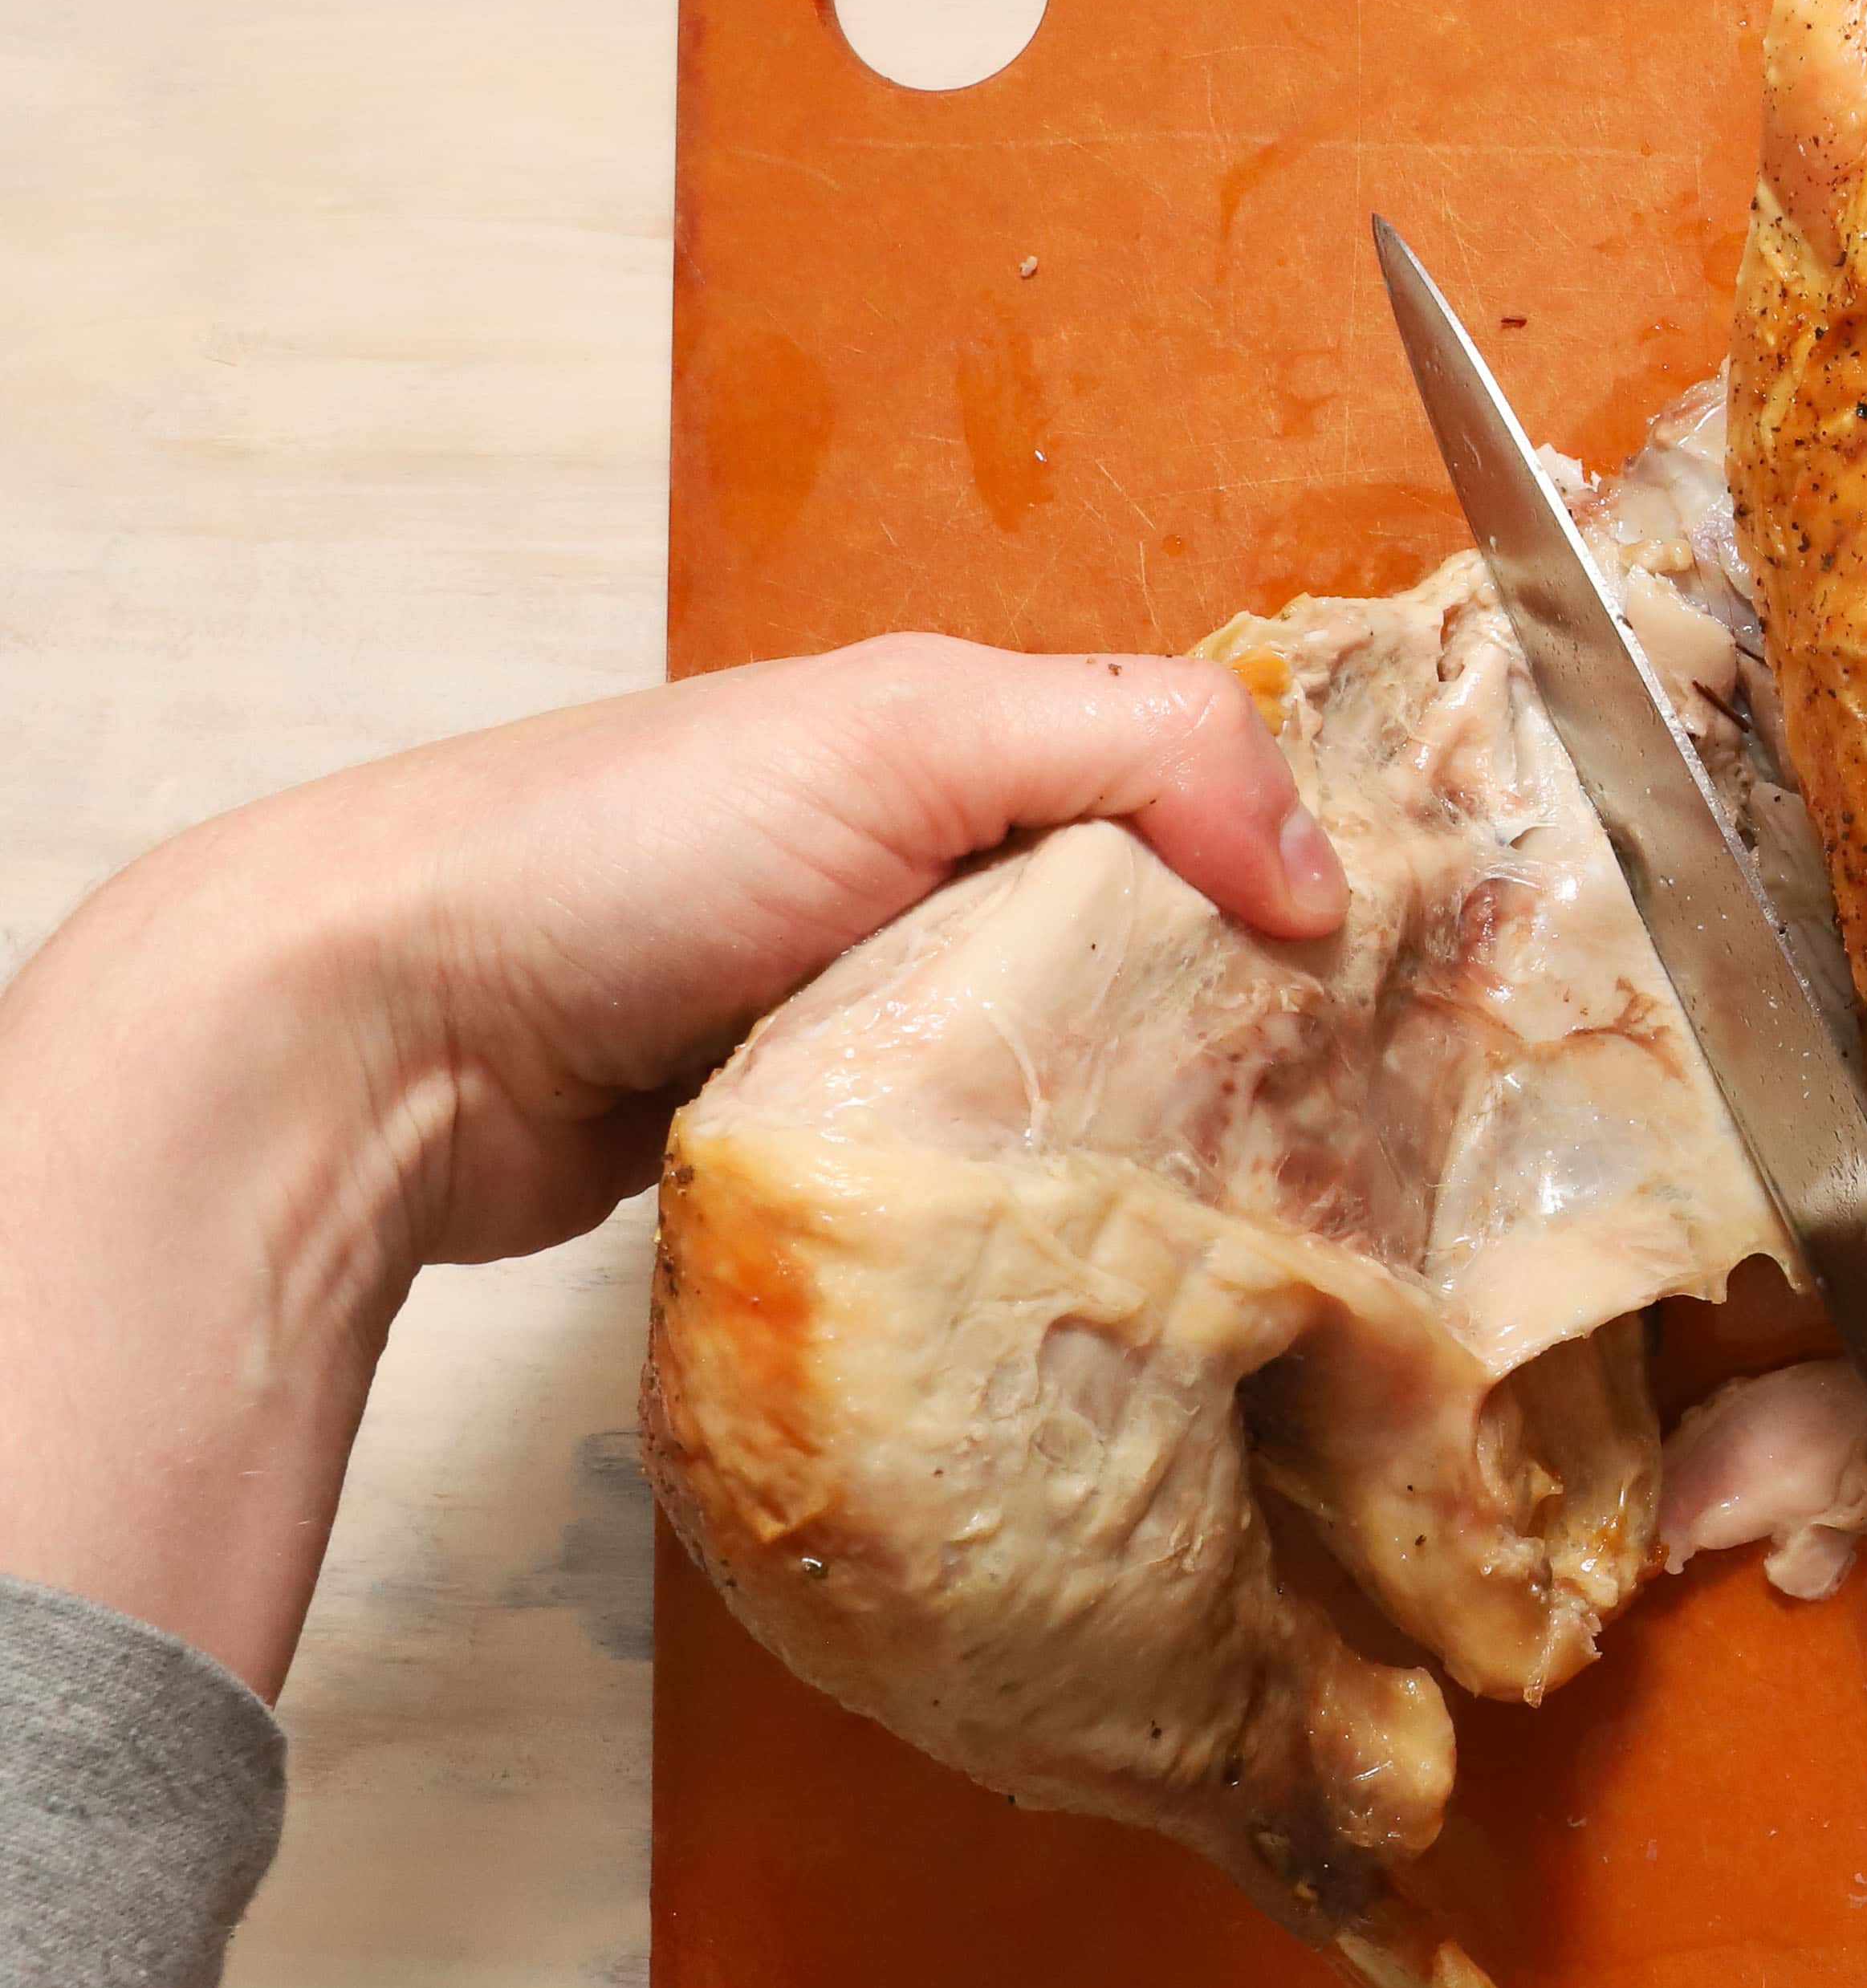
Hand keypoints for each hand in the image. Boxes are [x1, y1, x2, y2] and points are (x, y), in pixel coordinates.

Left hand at [0, 638, 1339, 1689]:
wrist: (365, 1036)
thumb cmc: (612, 851)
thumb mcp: (906, 737)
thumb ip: (1142, 752)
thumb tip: (1321, 877)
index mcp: (945, 739)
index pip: (1184, 785)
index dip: (1289, 866)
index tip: (1379, 987)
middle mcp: (906, 865)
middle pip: (1140, 944)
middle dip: (1234, 1026)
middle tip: (1336, 1134)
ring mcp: (849, 1011)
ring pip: (1060, 1069)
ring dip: (1133, 1134)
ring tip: (1238, 1215)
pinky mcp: (805, 1142)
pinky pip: (967, 1170)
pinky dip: (1023, 1202)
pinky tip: (1085, 1250)